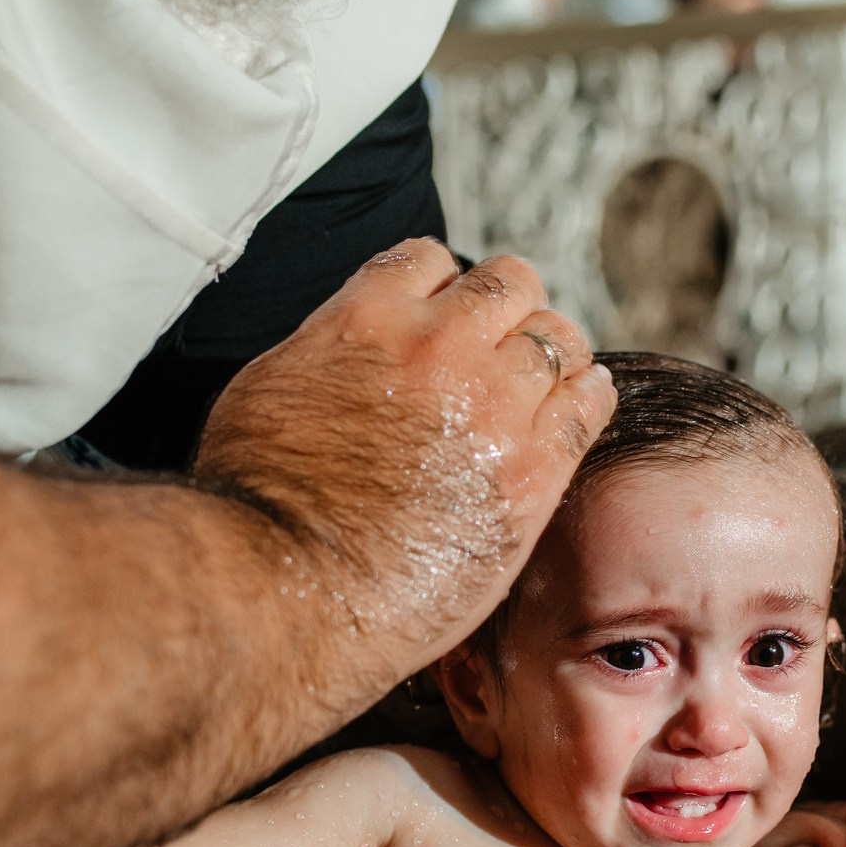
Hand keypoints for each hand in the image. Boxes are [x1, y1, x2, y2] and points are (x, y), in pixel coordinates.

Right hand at [195, 238, 615, 694]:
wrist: (289, 586)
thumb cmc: (256, 505)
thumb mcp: (269, 390)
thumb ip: (327, 350)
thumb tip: (347, 345)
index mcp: (366, 317)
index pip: (431, 260)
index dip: (443, 288)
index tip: (447, 317)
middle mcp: (440, 345)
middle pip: (510, 283)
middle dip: (510, 308)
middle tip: (505, 346)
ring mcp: (494, 404)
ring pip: (559, 337)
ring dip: (553, 354)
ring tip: (546, 381)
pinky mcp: (533, 468)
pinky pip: (589, 402)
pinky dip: (589, 395)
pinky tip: (581, 403)